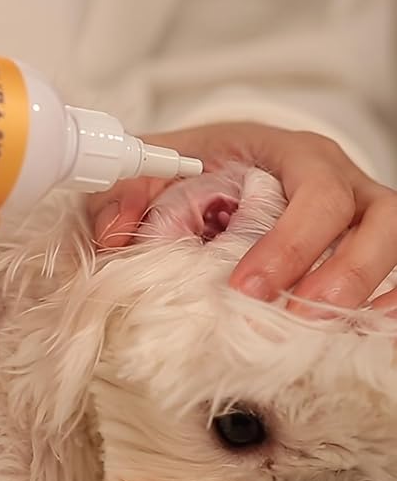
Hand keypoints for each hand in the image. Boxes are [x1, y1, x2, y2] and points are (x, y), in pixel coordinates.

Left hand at [87, 122, 396, 314]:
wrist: (232, 159)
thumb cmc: (203, 165)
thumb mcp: (161, 167)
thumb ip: (127, 191)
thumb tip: (112, 235)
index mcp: (289, 152)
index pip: (311, 190)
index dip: (288, 243)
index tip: (246, 289)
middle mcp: (335, 175)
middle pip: (368, 215)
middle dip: (335, 271)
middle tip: (290, 316)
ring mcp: (358, 205)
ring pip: (392, 234)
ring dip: (365, 285)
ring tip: (324, 328)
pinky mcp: (365, 236)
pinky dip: (391, 294)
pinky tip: (369, 326)